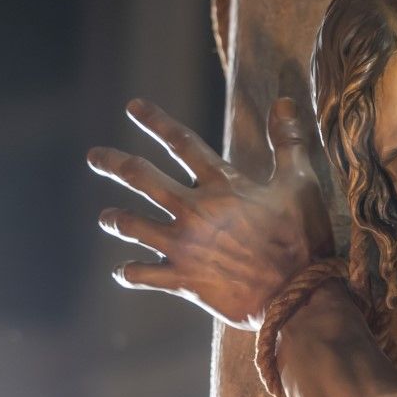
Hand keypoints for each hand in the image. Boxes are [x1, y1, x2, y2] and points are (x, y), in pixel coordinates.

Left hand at [87, 97, 333, 328]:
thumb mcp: (300, 182)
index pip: (182, 143)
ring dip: (116, 219)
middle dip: (114, 164)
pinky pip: (143, 275)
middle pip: (143, 179)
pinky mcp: (183, 280)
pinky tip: (121, 271)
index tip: (133, 106)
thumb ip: (288, 141)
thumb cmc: (302, 237)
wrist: (296, 295)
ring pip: (133, 225)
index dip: (156, 121)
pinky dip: (129, 272)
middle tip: (94, 157)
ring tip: (106, 217)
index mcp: (221, 185)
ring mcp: (184, 247)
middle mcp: (194, 211)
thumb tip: (284, 101)